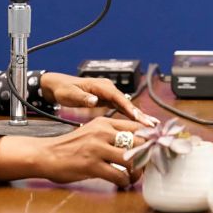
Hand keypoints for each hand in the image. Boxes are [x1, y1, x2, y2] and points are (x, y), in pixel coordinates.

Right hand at [0, 117, 146, 186]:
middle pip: (139, 141)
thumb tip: (138, 142)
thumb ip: (112, 134)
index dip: (152, 138)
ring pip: (131, 159)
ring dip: (137, 172)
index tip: (158, 147)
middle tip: (148, 165)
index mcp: (105, 122)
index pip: (138, 125)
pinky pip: (119, 175)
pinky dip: (124, 182)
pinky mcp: (92, 165)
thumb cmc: (71, 146)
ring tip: (134, 176)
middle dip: (147, 156)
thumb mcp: (93, 132)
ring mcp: (97, 148)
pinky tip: (121, 183)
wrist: (47, 154)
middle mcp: (103, 132)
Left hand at [39, 72, 157, 126]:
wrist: (58, 86)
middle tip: (153, 124)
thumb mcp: (70, 94)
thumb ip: (83, 97)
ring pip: (127, 106)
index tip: (139, 117)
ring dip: (139, 116)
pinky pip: (122, 109)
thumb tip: (94, 100)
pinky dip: (131, 116)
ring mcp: (109, 94)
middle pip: (127, 102)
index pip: (118, 98)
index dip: (129, 108)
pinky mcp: (108, 101)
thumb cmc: (64, 89)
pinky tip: (140, 125)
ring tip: (153, 126)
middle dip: (140, 114)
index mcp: (101, 86)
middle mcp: (108, 89)